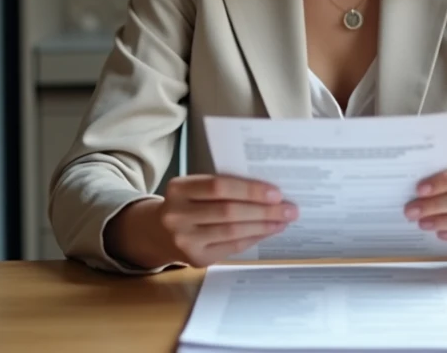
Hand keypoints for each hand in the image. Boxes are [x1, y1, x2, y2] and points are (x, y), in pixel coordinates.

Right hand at [157, 174, 297, 267]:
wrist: (157, 232)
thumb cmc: (187, 203)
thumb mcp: (194, 188)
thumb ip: (222, 187)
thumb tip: (268, 192)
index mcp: (179, 189)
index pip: (219, 187)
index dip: (249, 190)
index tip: (276, 193)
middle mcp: (177, 215)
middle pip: (228, 211)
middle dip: (264, 211)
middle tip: (289, 209)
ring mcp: (185, 240)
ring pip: (232, 232)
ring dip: (263, 226)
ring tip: (283, 221)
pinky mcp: (195, 259)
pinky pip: (231, 247)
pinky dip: (253, 238)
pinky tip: (267, 232)